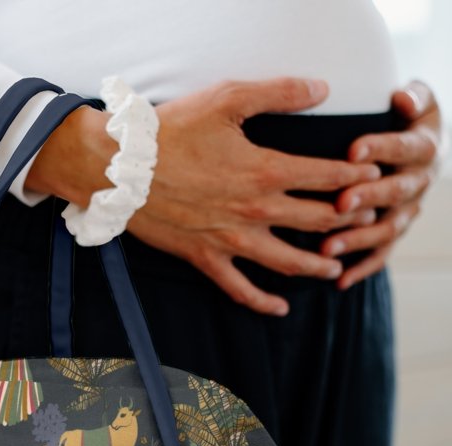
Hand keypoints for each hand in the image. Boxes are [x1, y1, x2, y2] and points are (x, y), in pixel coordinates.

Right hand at [26, 77, 382, 315]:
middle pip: (319, 221)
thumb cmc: (170, 131)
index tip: (371, 175)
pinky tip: (280, 308)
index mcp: (266, 170)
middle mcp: (255, 210)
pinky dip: (263, 302)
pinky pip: (239, 289)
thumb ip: (279, 92)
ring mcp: (230, 239)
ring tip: (336, 267)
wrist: (120, 170)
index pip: (329, 177)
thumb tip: (322, 90)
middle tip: (364, 218)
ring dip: (318, 265)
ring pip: (288, 261)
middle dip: (349, 220)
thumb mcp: (227, 98)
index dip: (358, 176)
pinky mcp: (204, 257)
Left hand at [323, 80, 443, 289]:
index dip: (381, 148)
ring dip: (359, 238)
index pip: (405, 147)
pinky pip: (382, 256)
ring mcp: (408, 211)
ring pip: (387, 229)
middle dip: (368, 198)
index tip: (352, 150)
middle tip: (340, 204)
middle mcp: (420, 181)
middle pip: (396, 192)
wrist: (412, 147)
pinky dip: (361, 269)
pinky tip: (339, 281)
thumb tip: (401, 97)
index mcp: (424, 146)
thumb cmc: (401, 117)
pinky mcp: (395, 233)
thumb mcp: (416, 100)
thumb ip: (412, 97)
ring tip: (328, 248)